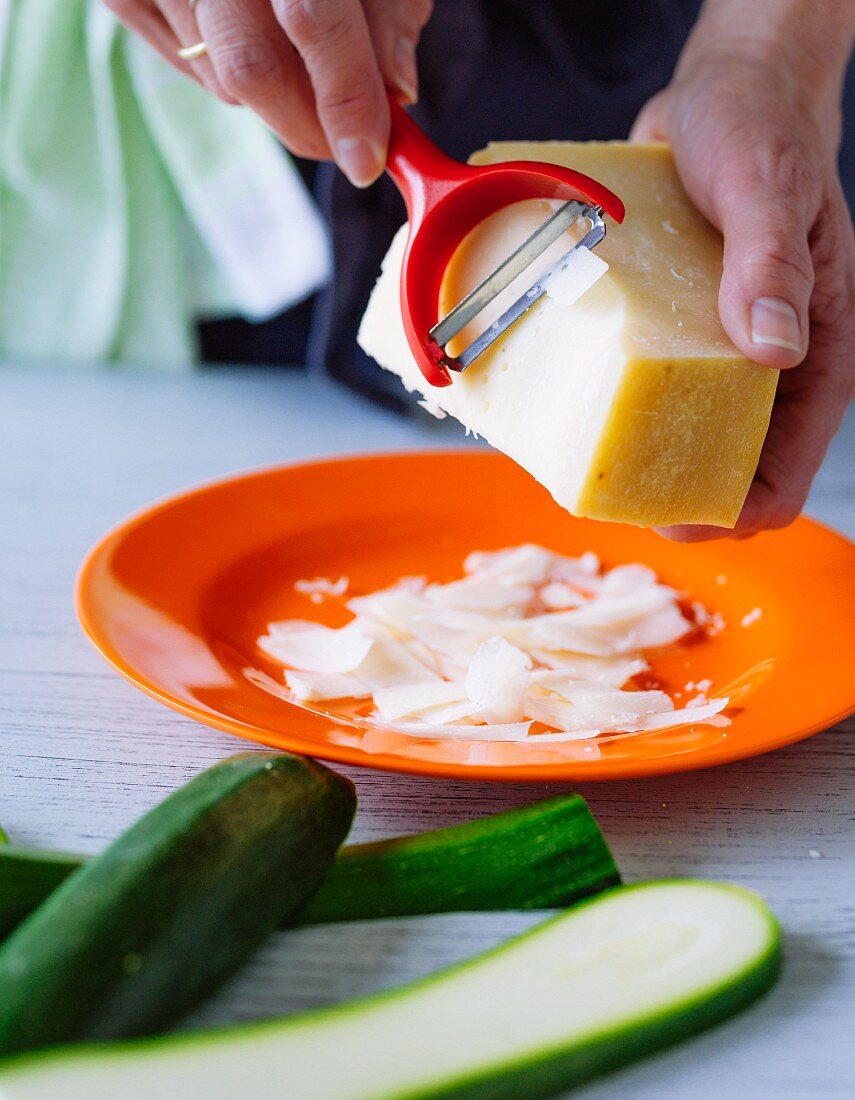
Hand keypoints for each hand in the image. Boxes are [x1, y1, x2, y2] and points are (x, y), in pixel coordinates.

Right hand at [104, 0, 432, 184]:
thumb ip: (389, 13)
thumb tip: (394, 91)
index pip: (310, 18)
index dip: (346, 99)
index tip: (368, 159)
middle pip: (251, 67)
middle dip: (310, 123)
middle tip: (348, 140)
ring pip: (225, 83)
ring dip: (279, 97)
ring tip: (303, 56)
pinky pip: (193, 73)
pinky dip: (234, 77)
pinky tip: (254, 36)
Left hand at [631, 1, 854, 539]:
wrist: (721, 92)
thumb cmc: (760, 130)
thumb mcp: (767, 187)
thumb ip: (772, 264)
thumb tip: (773, 349)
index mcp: (813, 353)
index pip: (784, 473)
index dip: (731, 511)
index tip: (671, 520)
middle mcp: (764, 364)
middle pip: (720, 469)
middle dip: (668, 493)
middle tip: (605, 486)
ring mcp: (715, 351)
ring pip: (677, 435)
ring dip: (633, 451)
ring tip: (580, 449)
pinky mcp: (672, 331)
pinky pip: (643, 386)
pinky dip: (611, 402)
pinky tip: (569, 401)